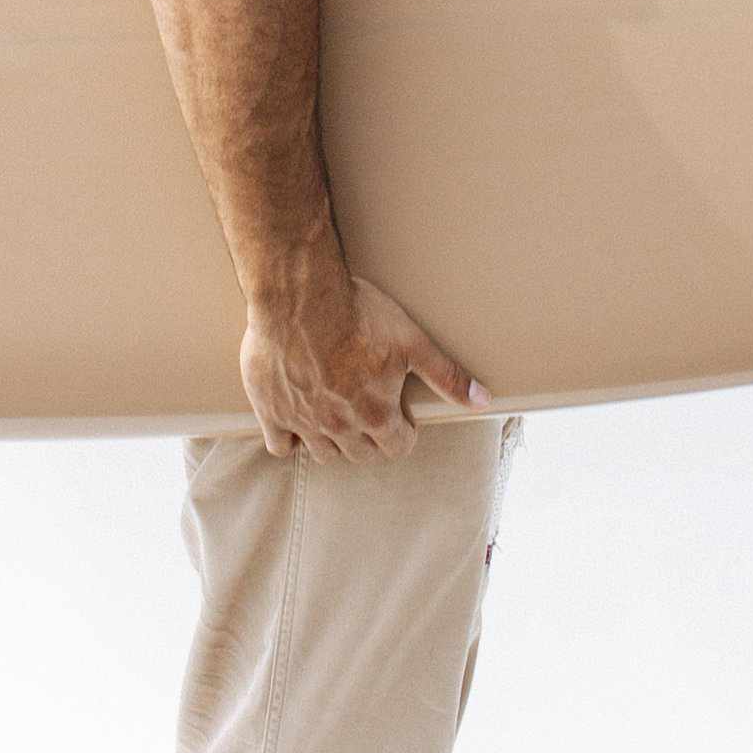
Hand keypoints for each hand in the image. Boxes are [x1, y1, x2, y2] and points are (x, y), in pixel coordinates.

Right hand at [238, 262, 487, 464]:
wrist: (300, 296)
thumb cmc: (358, 314)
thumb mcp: (412, 341)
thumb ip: (446, 375)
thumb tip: (481, 400)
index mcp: (374, 414)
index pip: (395, 447)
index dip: (402, 434)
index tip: (400, 420)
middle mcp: (339, 426)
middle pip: (360, 455)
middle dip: (371, 440)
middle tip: (371, 417)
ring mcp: (303, 421)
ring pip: (323, 453)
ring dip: (334, 442)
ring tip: (338, 418)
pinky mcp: (270, 410)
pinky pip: (279, 445)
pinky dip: (289, 441)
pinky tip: (296, 423)